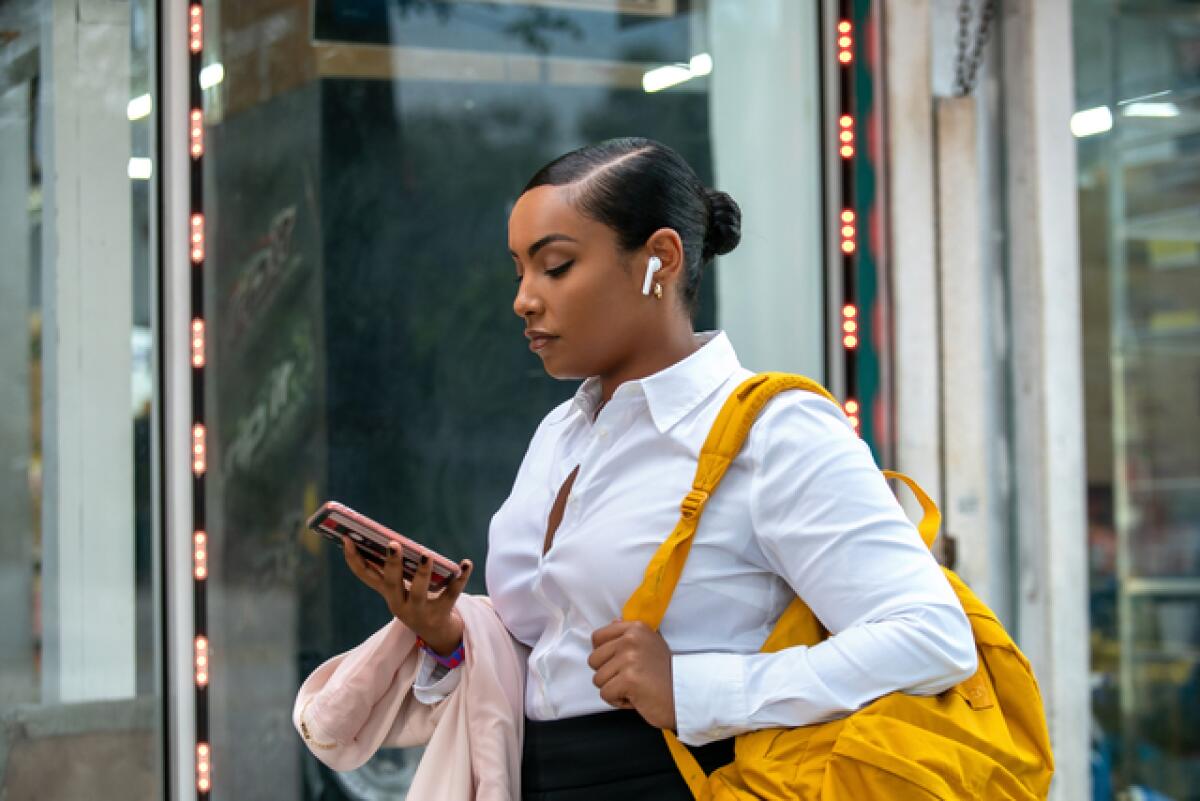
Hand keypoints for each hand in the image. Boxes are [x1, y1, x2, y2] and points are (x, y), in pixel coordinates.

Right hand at [342, 538, 472, 655]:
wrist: (437, 633)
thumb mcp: (401, 588)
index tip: (346, 538)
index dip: (353, 559)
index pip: (365, 575)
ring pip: (420, 592)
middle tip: (392, 544)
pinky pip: (452, 593)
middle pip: (392, 584)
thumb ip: (394, 568)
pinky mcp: (442, 613)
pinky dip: (460, 578)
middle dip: (392, 564)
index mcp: (387, 594)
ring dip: (422, 573)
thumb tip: (388, 540)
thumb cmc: (416, 600)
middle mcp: (399, 605)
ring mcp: (420, 611)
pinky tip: (467, 563)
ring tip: (426, 555)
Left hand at [588, 620, 676, 729]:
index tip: (620, 663)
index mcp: (635, 628)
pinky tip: (635, 697)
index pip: (597, 638)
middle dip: (608, 674)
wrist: (684, 696)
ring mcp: (630, 658)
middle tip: (630, 678)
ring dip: (614, 689)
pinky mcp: (629, 679)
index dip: (603, 655)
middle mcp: (631, 639)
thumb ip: (630, 633)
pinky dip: (617, 701)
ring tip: (634, 688)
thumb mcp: (650, 644)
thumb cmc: (665, 674)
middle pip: (594, 660)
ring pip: (598, 679)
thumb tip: (612, 622)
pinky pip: (605, 694)